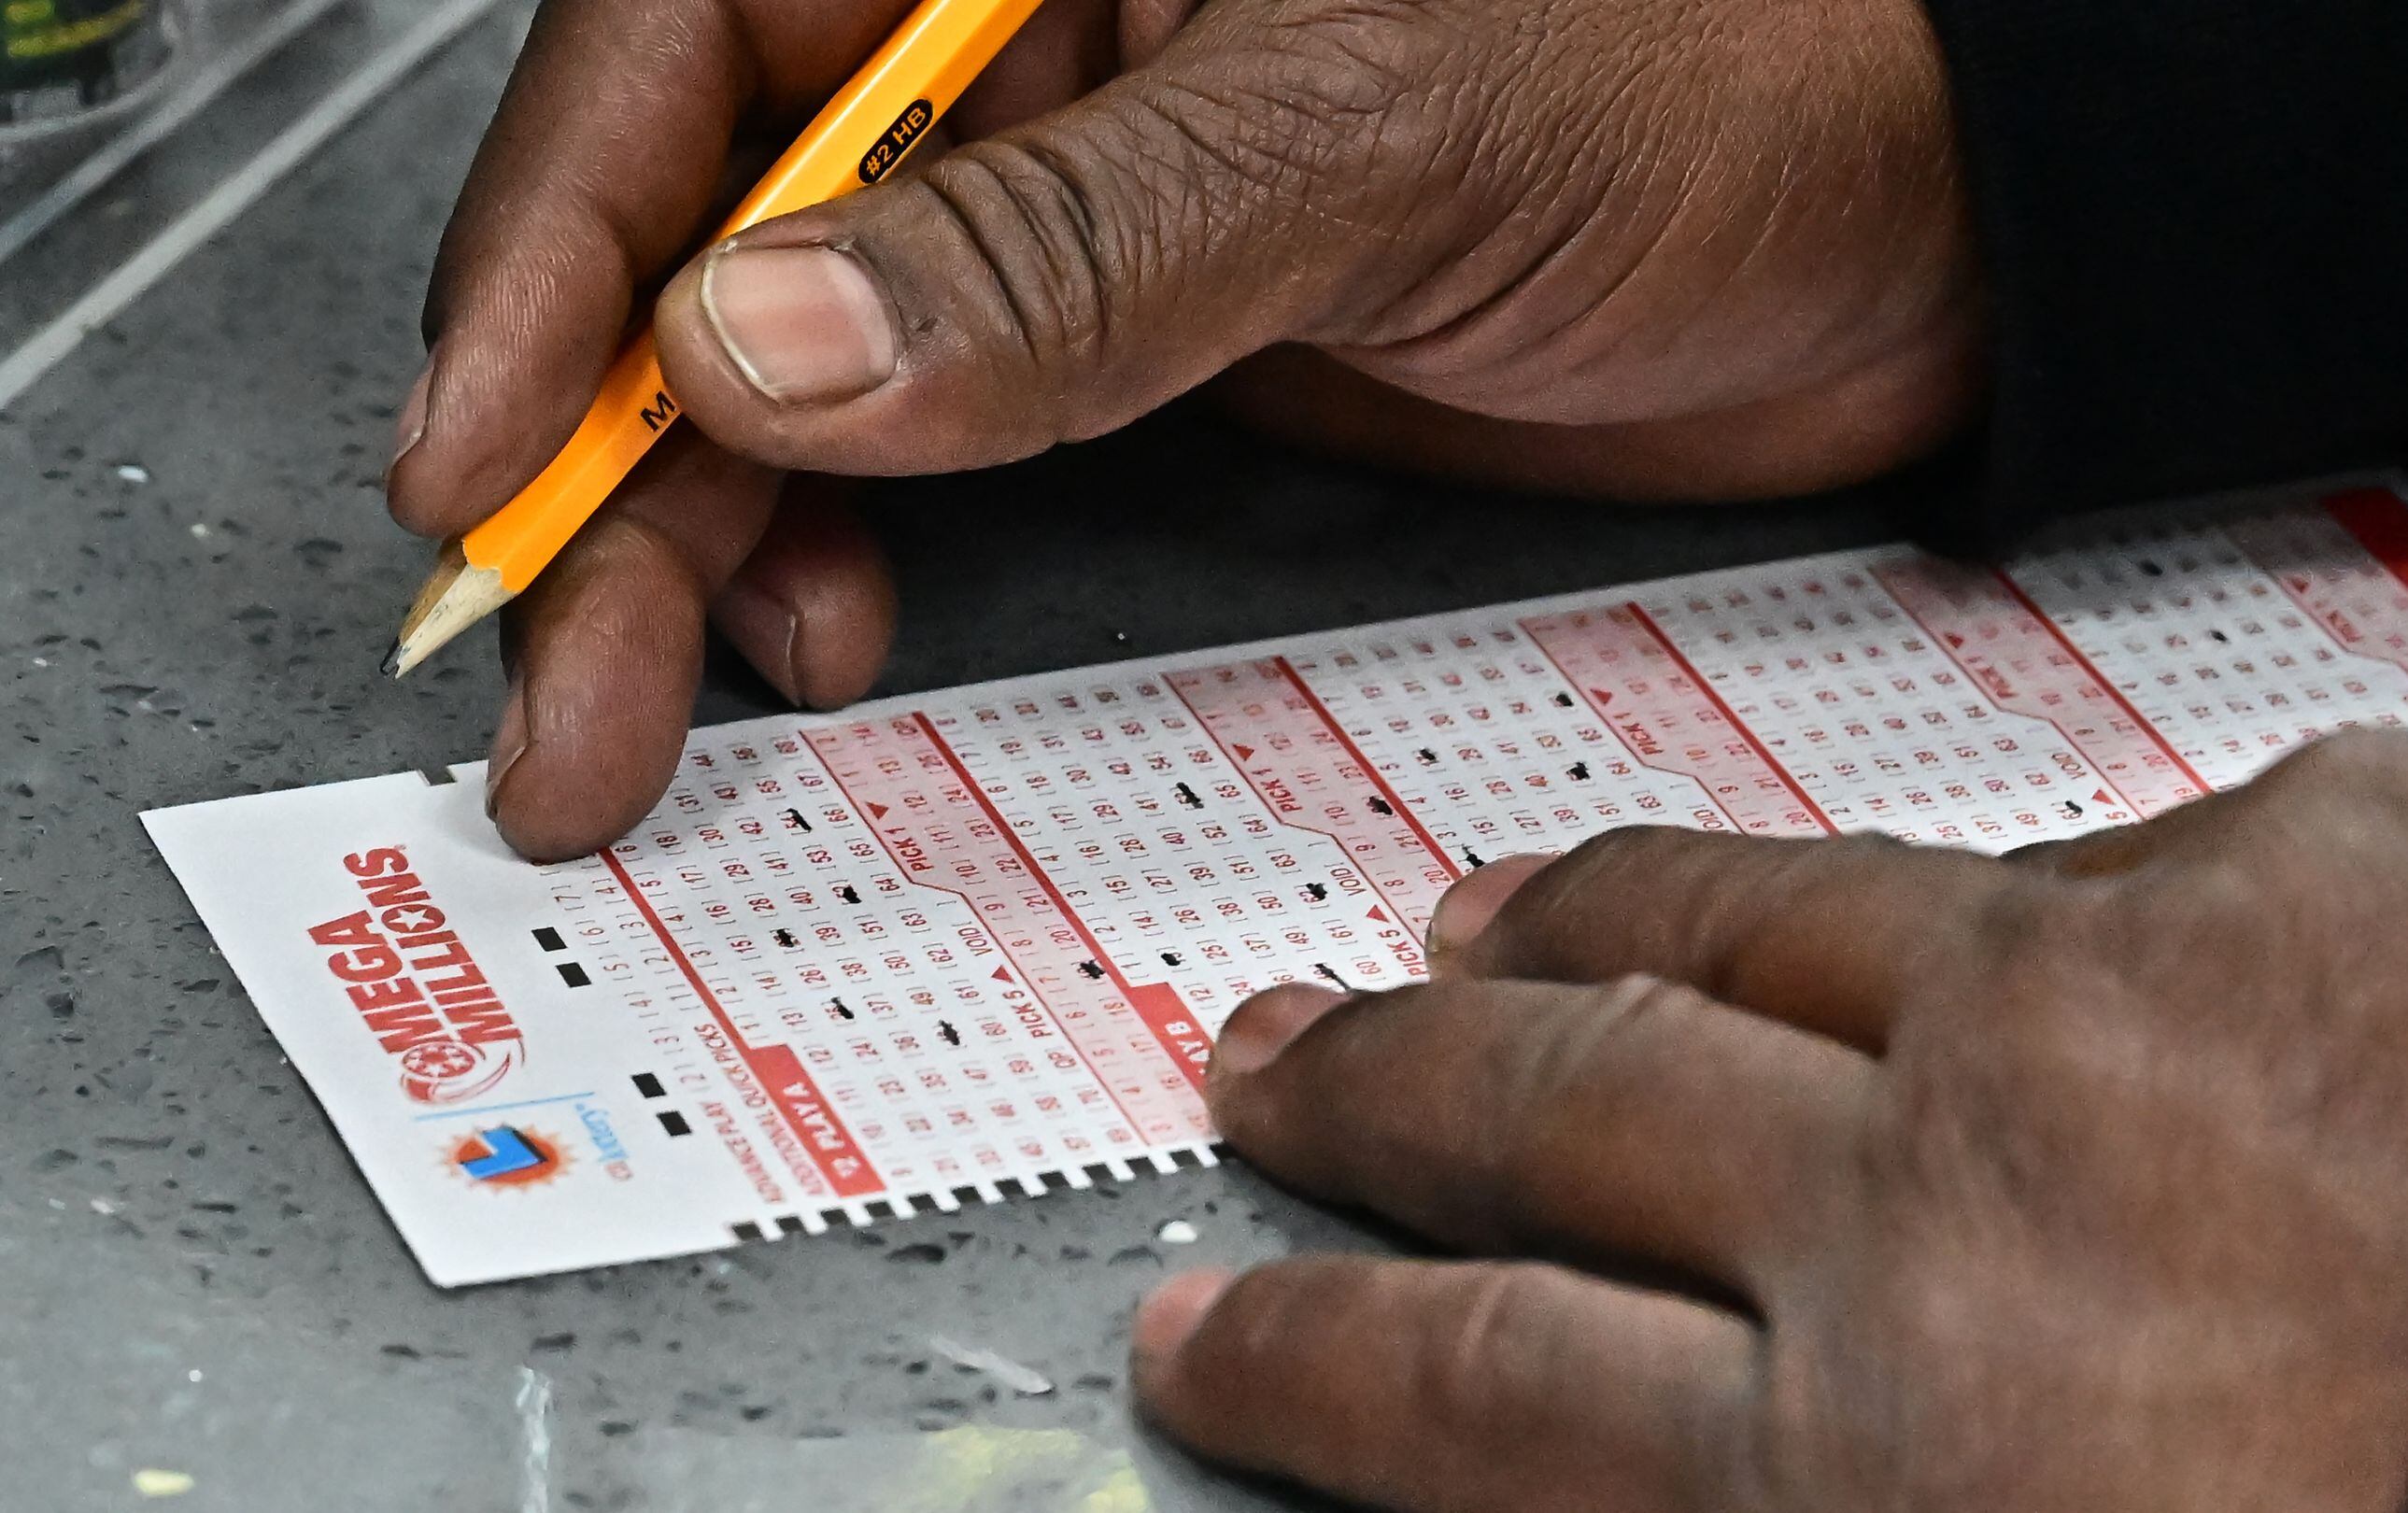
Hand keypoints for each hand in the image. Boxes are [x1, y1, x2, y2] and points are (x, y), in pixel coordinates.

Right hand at [388, 0, 1979, 858]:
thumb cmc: (1733, 71)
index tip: (483, 455)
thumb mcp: (1374, 134)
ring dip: (705, 538)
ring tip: (658, 699)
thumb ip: (1066, 247)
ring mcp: (1072, 191)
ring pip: (799, 361)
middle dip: (606, 458)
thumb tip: (759, 344)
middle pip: (711, 229)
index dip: (558, 257)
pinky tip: (834, 622)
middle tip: (554, 668)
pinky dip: (854, 544)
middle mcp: (1025, 24)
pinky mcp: (1139, 328)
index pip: (696, 40)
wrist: (1923, 217)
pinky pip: (929, 437)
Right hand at [1134, 732, 2407, 1512]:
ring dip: (1577, 930)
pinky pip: (2050, 863)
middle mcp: (1954, 1211)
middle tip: (1269, 1060)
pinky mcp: (2297, 859)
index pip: (1474, 1401)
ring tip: (1477, 923)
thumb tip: (1697, 1491)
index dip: (1300, 1362)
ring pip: (1742, 925)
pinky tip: (1937, 933)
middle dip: (1370, 1094)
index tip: (1194, 1324)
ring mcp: (2114, 1005)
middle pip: (1547, 1112)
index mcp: (1907, 1481)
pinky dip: (1969, 913)